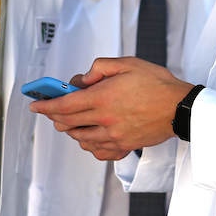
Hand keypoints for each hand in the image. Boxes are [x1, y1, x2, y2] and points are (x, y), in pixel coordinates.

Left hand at [31, 57, 192, 158]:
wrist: (180, 107)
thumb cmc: (157, 84)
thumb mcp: (127, 64)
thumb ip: (100, 68)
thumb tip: (82, 79)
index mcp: (102, 98)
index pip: (64, 105)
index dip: (46, 106)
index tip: (36, 105)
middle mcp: (105, 120)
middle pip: (68, 123)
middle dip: (55, 117)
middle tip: (52, 111)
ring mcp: (114, 136)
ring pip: (81, 139)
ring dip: (71, 130)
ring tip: (72, 122)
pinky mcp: (124, 146)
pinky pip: (98, 151)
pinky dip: (89, 145)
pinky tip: (90, 138)